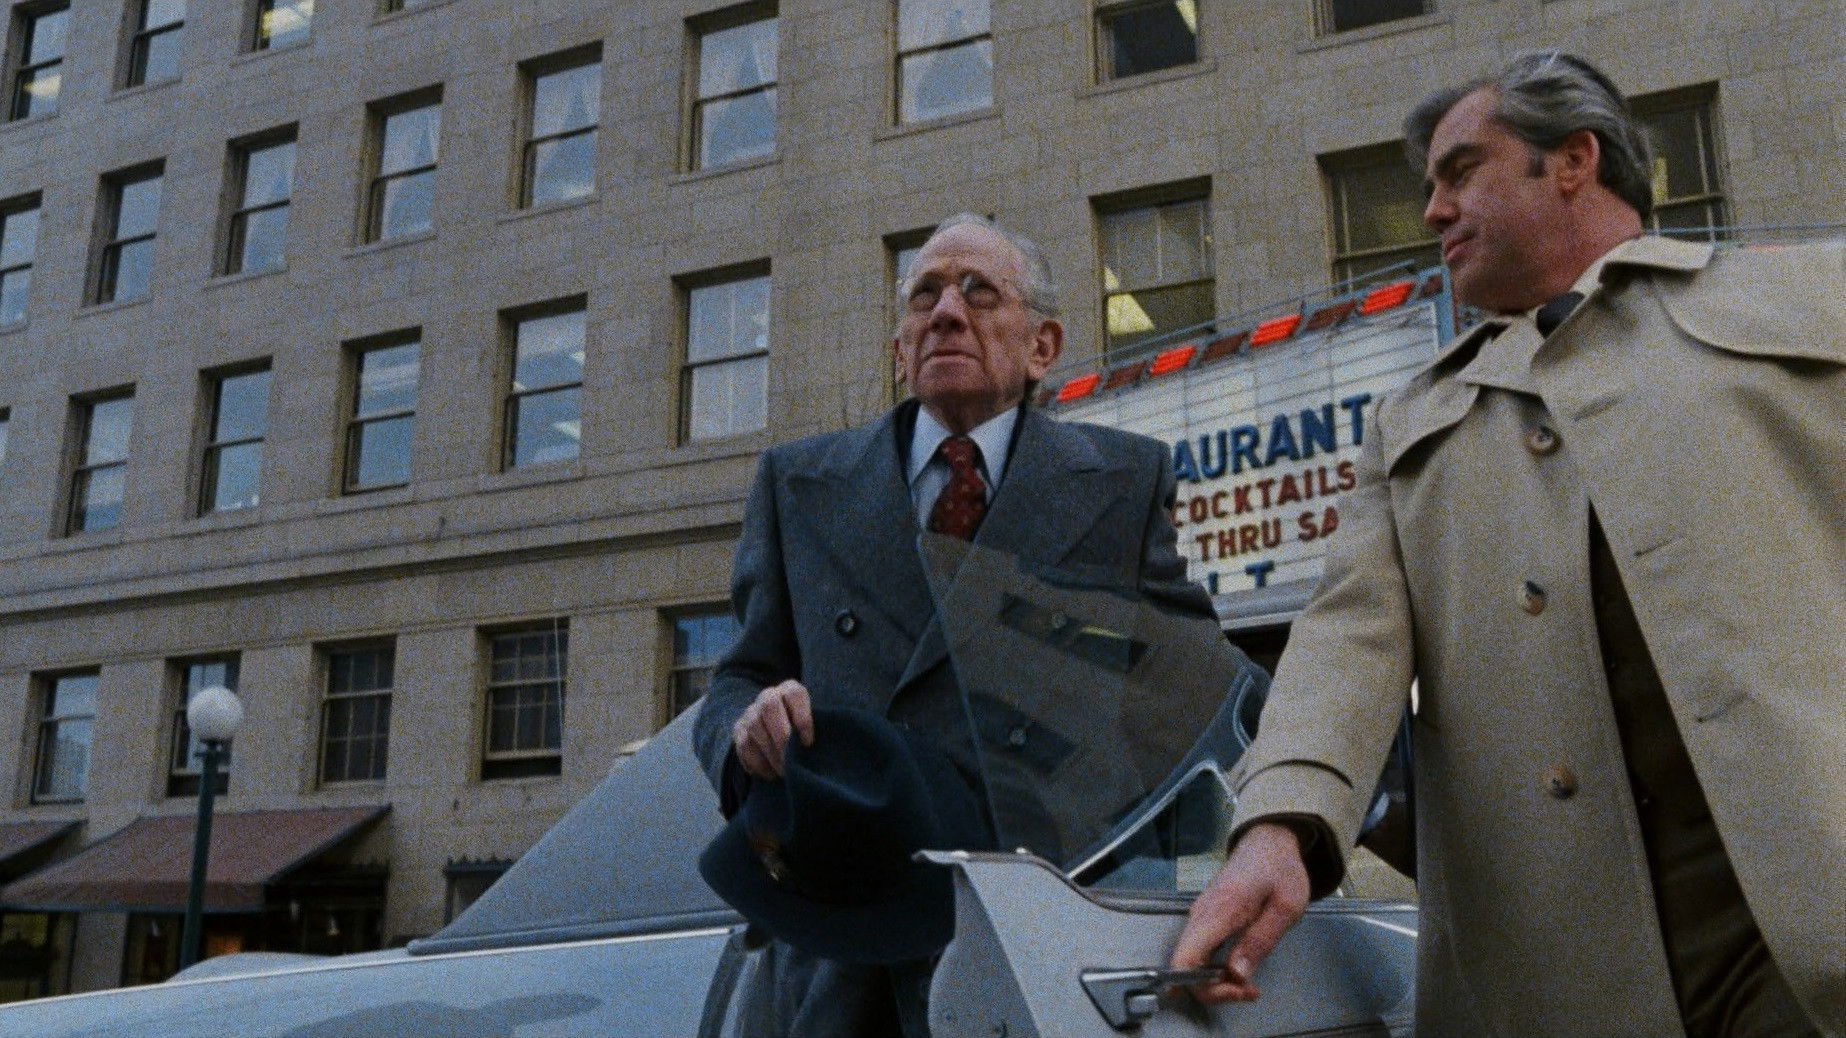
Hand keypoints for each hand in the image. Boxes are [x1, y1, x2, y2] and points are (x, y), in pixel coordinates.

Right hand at [731, 680, 814, 780]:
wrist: (781, 732)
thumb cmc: (807, 732)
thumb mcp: (818, 725)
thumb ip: (823, 729)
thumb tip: (827, 748)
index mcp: (791, 690)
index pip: (794, 694)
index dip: (802, 717)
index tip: (808, 743)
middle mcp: (768, 696)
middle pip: (769, 706)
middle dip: (781, 737)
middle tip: (792, 762)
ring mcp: (751, 712)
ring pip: (755, 728)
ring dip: (770, 754)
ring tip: (785, 772)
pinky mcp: (738, 730)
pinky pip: (743, 746)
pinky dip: (757, 763)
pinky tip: (771, 774)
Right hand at [1169, 822, 1310, 1002]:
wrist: (1269, 840)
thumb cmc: (1280, 870)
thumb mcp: (1285, 908)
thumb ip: (1259, 942)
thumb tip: (1236, 975)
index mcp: (1219, 911)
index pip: (1185, 960)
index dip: (1205, 987)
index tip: (1238, 989)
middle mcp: (1200, 915)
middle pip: (1185, 965)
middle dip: (1214, 989)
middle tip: (1249, 990)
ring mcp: (1199, 915)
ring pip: (1190, 961)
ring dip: (1216, 981)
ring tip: (1248, 982)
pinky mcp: (1204, 918)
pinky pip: (1198, 951)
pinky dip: (1214, 968)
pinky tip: (1238, 968)